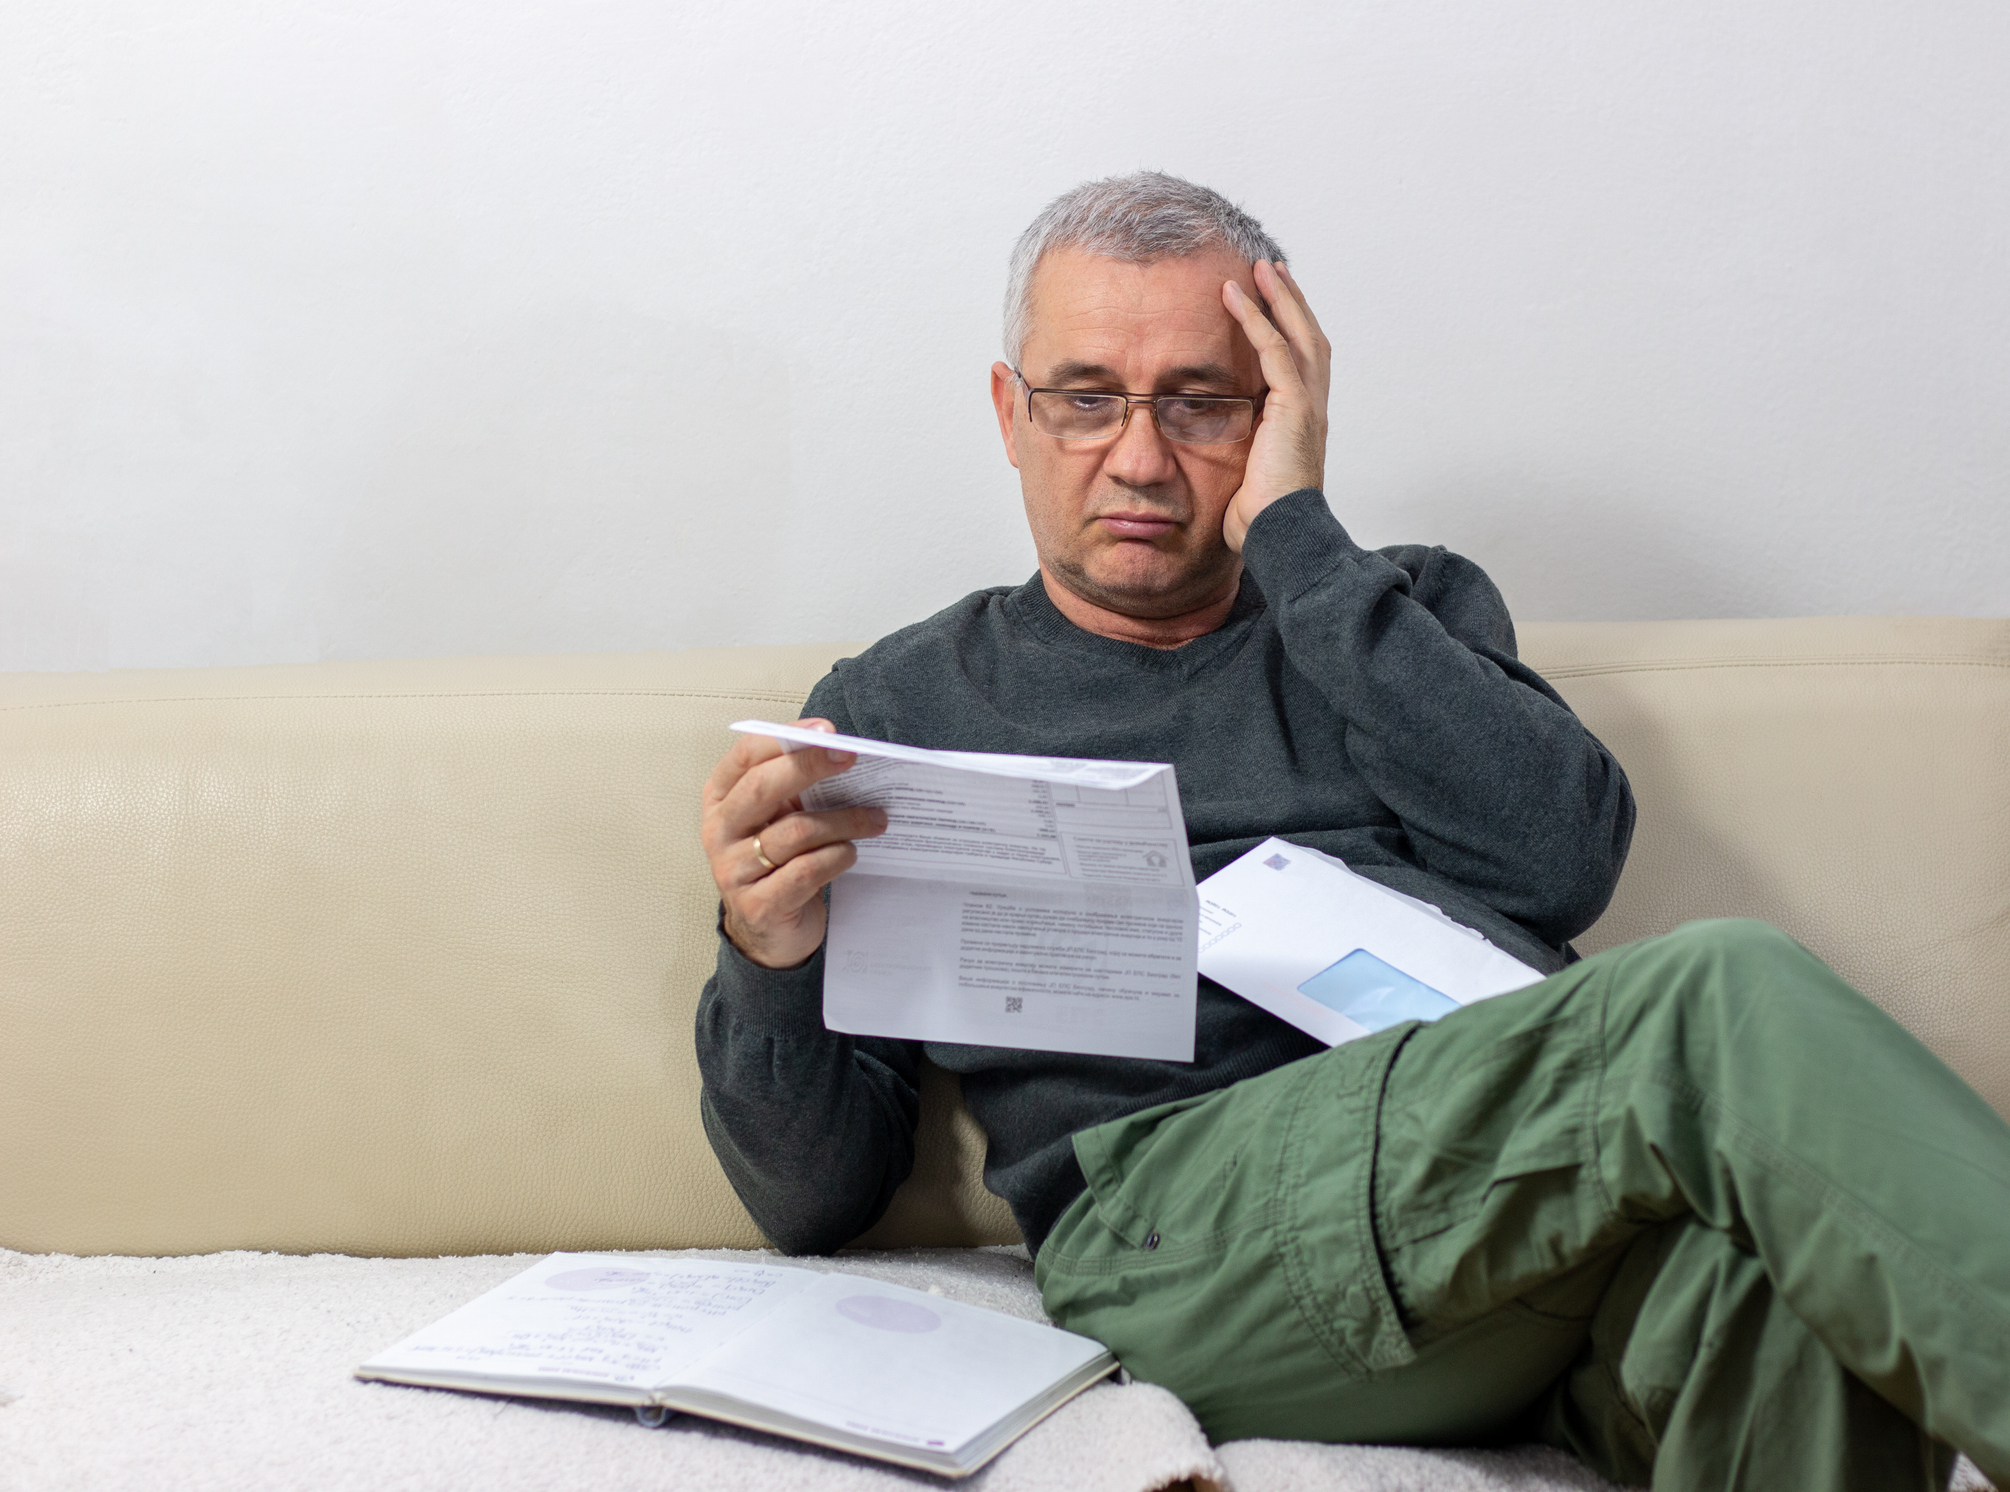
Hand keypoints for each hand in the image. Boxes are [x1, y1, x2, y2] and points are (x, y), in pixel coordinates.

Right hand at [700, 719, 887, 968]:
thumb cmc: (778, 862)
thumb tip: (842, 753)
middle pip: (763, 787)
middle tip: (852, 758)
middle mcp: (719, 831)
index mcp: (721, 799)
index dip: (785, 738)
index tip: (826, 731)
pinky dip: (837, 857)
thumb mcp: (778, 818)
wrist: (768, 932)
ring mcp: (734, 870)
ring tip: (876, 819)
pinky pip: (806, 870)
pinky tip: (851, 853)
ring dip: (845, 820)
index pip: (745, 756)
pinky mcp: (759, 905)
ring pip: (795, 831)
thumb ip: (796, 788)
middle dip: (811, 766)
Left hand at [1219, 260, 1330, 552]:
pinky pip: (1273, 348)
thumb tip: (1206, 452)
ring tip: (1260, 269)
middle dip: (1291, 301)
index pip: (1301, 362)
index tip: (1274, 303)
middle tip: (1272, 270)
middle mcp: (1312, 407)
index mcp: (1302, 422)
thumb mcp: (1242, 475)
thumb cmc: (1259, 519)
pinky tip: (1235, 296)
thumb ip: (1234, 452)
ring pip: (1297, 334)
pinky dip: (1256, 318)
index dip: (1290, 329)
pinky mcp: (1294, 405)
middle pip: (1308, 337)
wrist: (1279, 535)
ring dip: (1278, 297)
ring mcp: (1307, 404)